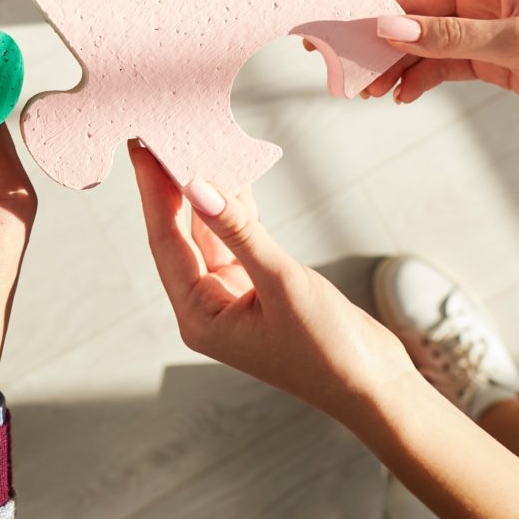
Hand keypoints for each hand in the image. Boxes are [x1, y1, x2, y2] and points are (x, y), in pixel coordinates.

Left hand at [131, 147, 417, 419]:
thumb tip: (198, 185)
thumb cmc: (329, 349)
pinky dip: (238, 207)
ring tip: (197, 140)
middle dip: (174, 184)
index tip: (142, 148)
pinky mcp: (259, 287)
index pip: (165, 240)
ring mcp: (233, 296)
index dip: (153, 191)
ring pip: (211, 231)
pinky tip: (234, 171)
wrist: (375, 386)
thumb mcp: (282, 283)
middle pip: (181, 232)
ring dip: (209, 190)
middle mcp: (208, 306)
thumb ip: (239, 231)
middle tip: (164, 133)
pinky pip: (239, 237)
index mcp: (199, 316)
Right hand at [360, 0, 518, 127]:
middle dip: (371, 28)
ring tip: (363, 87)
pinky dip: (417, 78)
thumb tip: (390, 30)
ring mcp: (480, 24)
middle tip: (331, 49)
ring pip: (418, 38)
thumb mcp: (517, 40)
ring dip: (391, 61)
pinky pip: (438, 62)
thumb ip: (449, 36)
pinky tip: (399, 96)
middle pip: (407, 4)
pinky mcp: (487, 56)